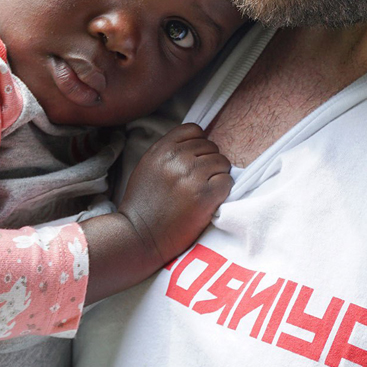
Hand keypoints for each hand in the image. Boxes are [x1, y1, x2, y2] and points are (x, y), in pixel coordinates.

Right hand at [118, 123, 231, 263]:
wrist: (139, 236)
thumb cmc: (143, 205)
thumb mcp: (148, 167)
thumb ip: (169, 152)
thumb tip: (197, 142)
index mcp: (161, 149)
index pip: (194, 130)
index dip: (199, 145)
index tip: (195, 161)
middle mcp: (176, 159)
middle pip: (211, 147)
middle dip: (208, 162)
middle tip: (199, 182)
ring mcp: (191, 176)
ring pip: (222, 162)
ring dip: (217, 176)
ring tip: (204, 192)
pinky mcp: (204, 196)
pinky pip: (227, 181)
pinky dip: (223, 190)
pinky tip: (210, 201)